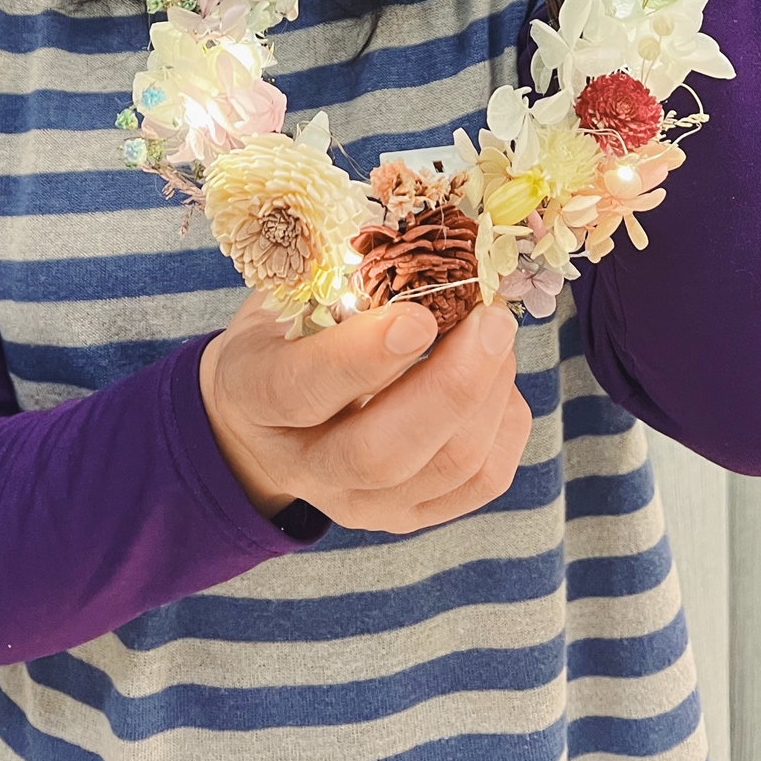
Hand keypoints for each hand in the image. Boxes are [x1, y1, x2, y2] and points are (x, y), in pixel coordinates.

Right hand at [199, 290, 531, 533]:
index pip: (302, 391)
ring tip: (497, 332)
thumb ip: (338, 278)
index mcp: (255, 397)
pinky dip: (506, 421)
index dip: (362, 356)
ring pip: (446, 469)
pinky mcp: (410, 515)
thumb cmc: (285, 334)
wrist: (265, 418)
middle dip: (453, 385)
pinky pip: (481, 482)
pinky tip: (498, 375)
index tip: (418, 314)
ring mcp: (360, 504)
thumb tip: (423, 246)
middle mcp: (304, 466)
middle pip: (383, 453)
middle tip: (491, 320)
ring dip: (491, 394)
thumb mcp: (288, 294)